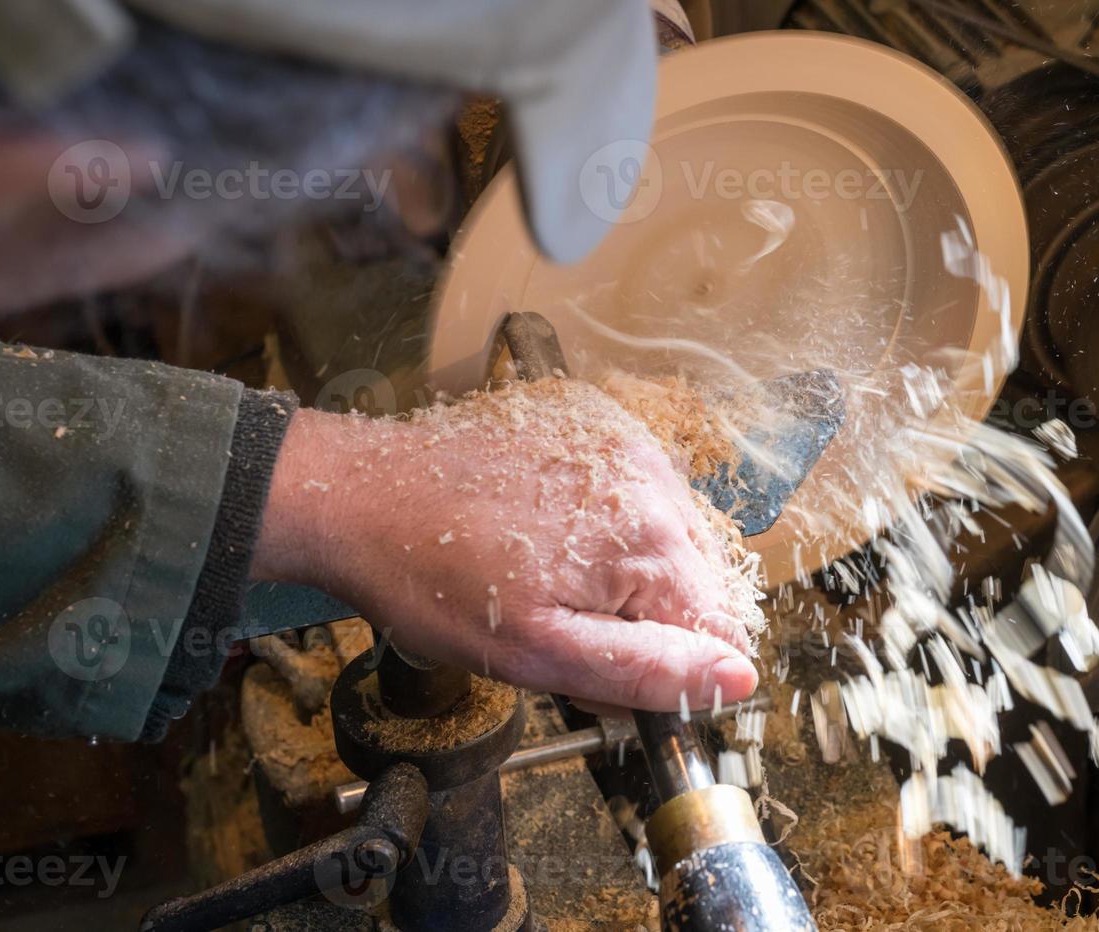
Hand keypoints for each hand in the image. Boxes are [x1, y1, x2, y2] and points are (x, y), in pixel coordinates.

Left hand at [252, 380, 759, 712]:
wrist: (360, 495)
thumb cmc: (433, 579)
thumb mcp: (539, 653)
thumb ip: (646, 668)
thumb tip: (738, 678)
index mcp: (650, 536)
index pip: (720, 628)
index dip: (668, 663)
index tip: (606, 664)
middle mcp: (652, 474)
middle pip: (696, 578)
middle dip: (645, 614)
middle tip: (565, 624)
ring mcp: (622, 438)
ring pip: (665, 536)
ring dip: (626, 568)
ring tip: (547, 574)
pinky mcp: (592, 420)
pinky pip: (632, 491)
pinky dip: (604, 520)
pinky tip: (544, 532)